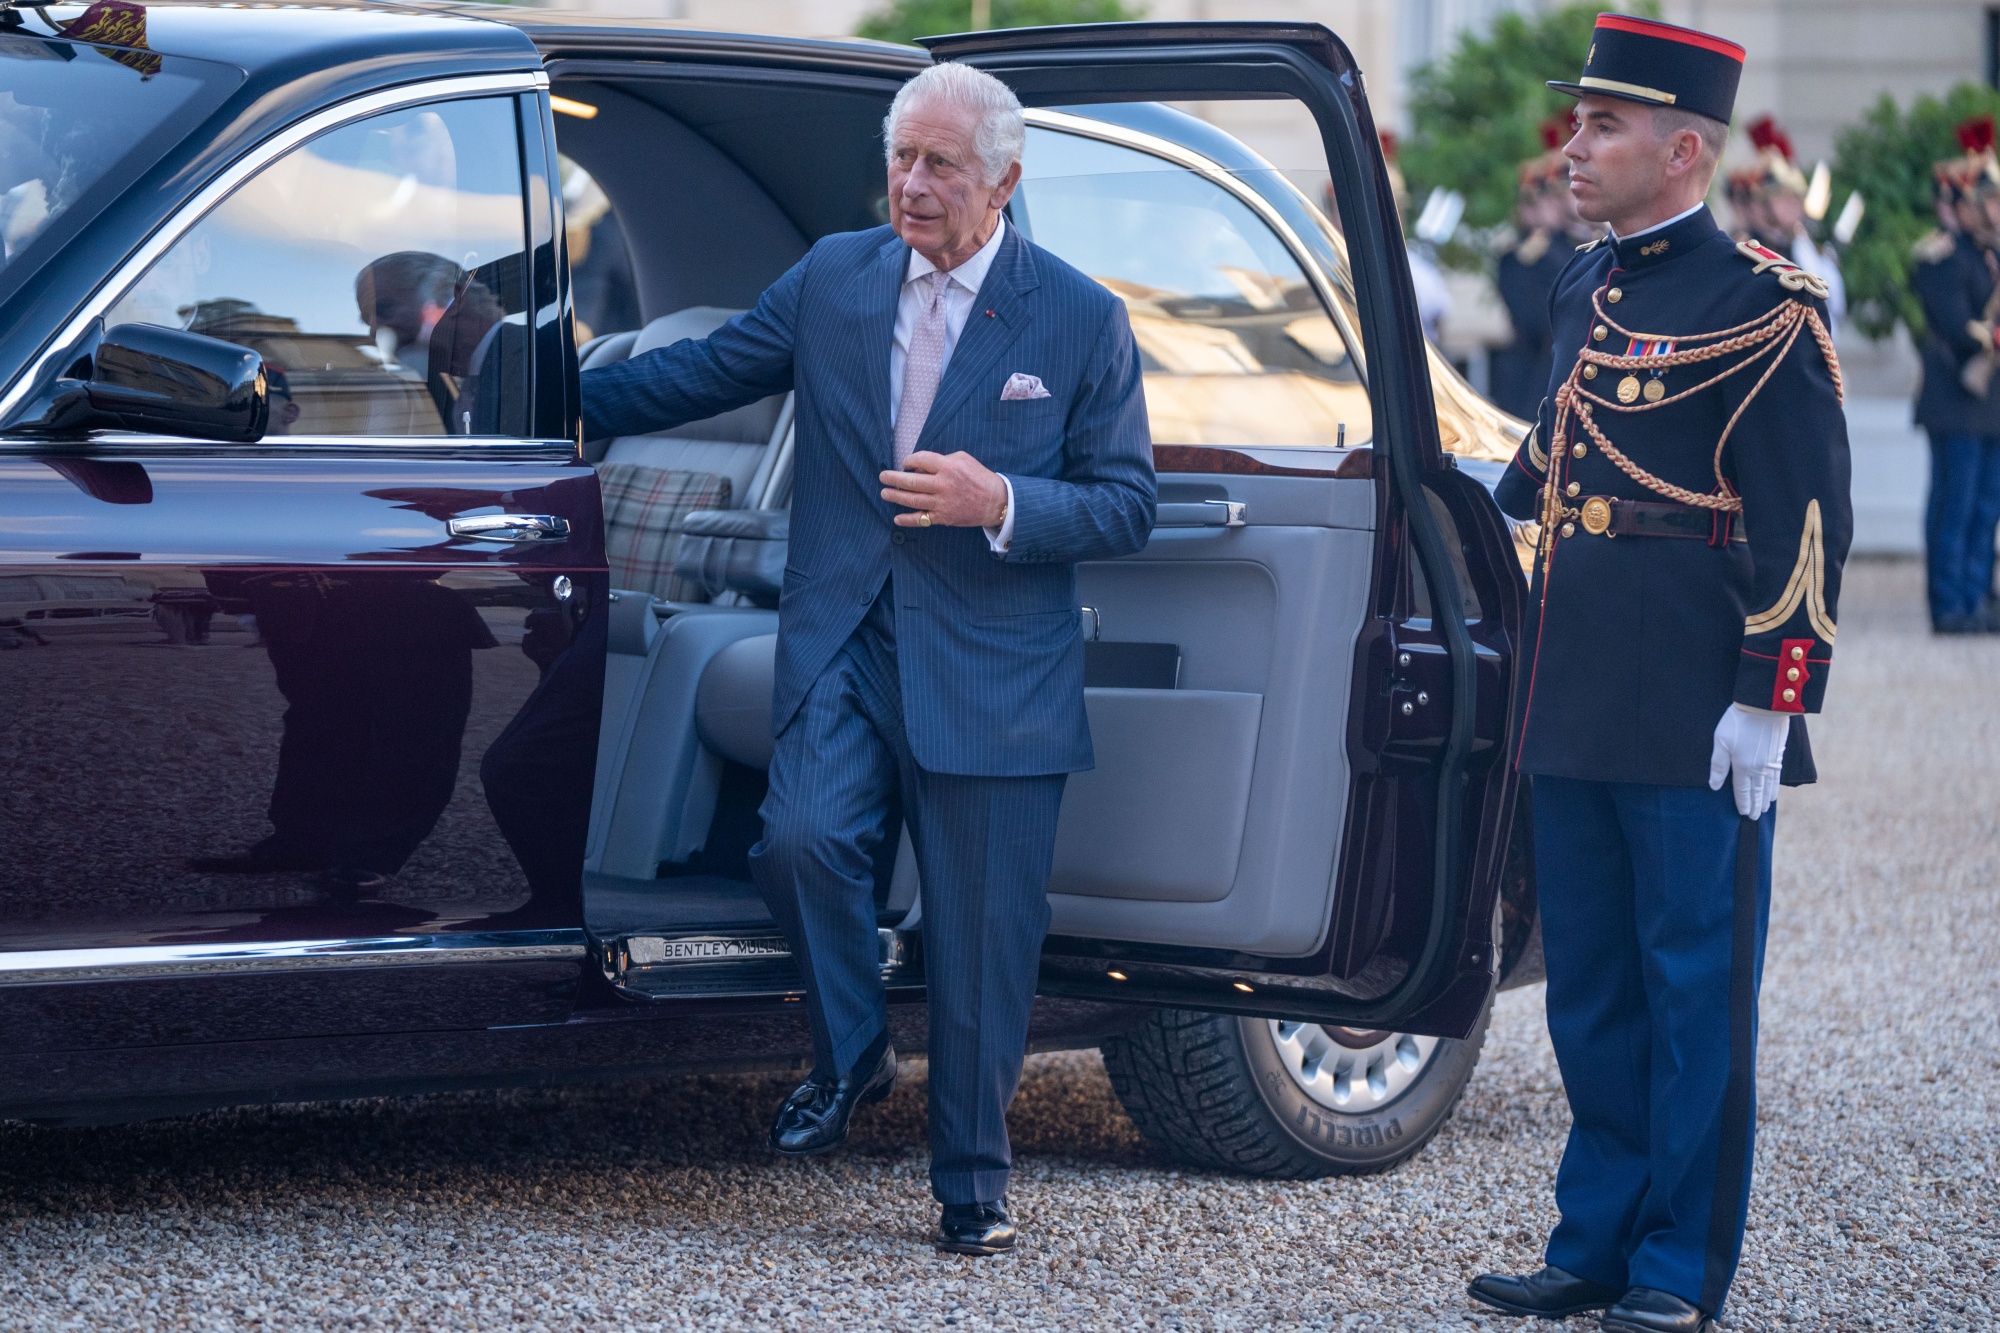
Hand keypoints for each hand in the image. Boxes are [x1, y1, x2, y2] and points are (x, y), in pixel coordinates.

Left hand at [881, 451, 1007, 527]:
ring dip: (895, 496)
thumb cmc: (979, 477)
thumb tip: (921, 468)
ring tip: (884, 493)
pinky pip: (921, 519)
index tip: (905, 463)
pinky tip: (897, 518)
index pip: (920, 460)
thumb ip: (942, 460)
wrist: (995, 502)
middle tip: (883, 477)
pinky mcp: (943, 517)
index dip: (909, 461)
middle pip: (911, 482)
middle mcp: (943, 485)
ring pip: (912, 500)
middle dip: (893, 479)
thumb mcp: (963, 459)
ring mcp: (942, 503)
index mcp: (948, 467)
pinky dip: (907, 519)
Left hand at [1707, 703, 1789, 819]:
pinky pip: (1777, 776)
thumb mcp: (1721, 742)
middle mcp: (1759, 768)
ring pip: (1769, 785)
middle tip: (1755, 817)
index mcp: (1743, 767)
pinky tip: (1775, 789)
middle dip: (1755, 805)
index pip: (1742, 791)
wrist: (1765, 707)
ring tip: (1765, 807)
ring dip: (1766, 798)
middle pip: (1757, 791)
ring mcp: (1771, 761)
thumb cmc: (1738, 723)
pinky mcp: (1779, 753)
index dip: (1743, 803)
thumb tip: (1714, 786)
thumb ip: (1718, 766)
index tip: (1744, 814)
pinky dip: (1776, 786)